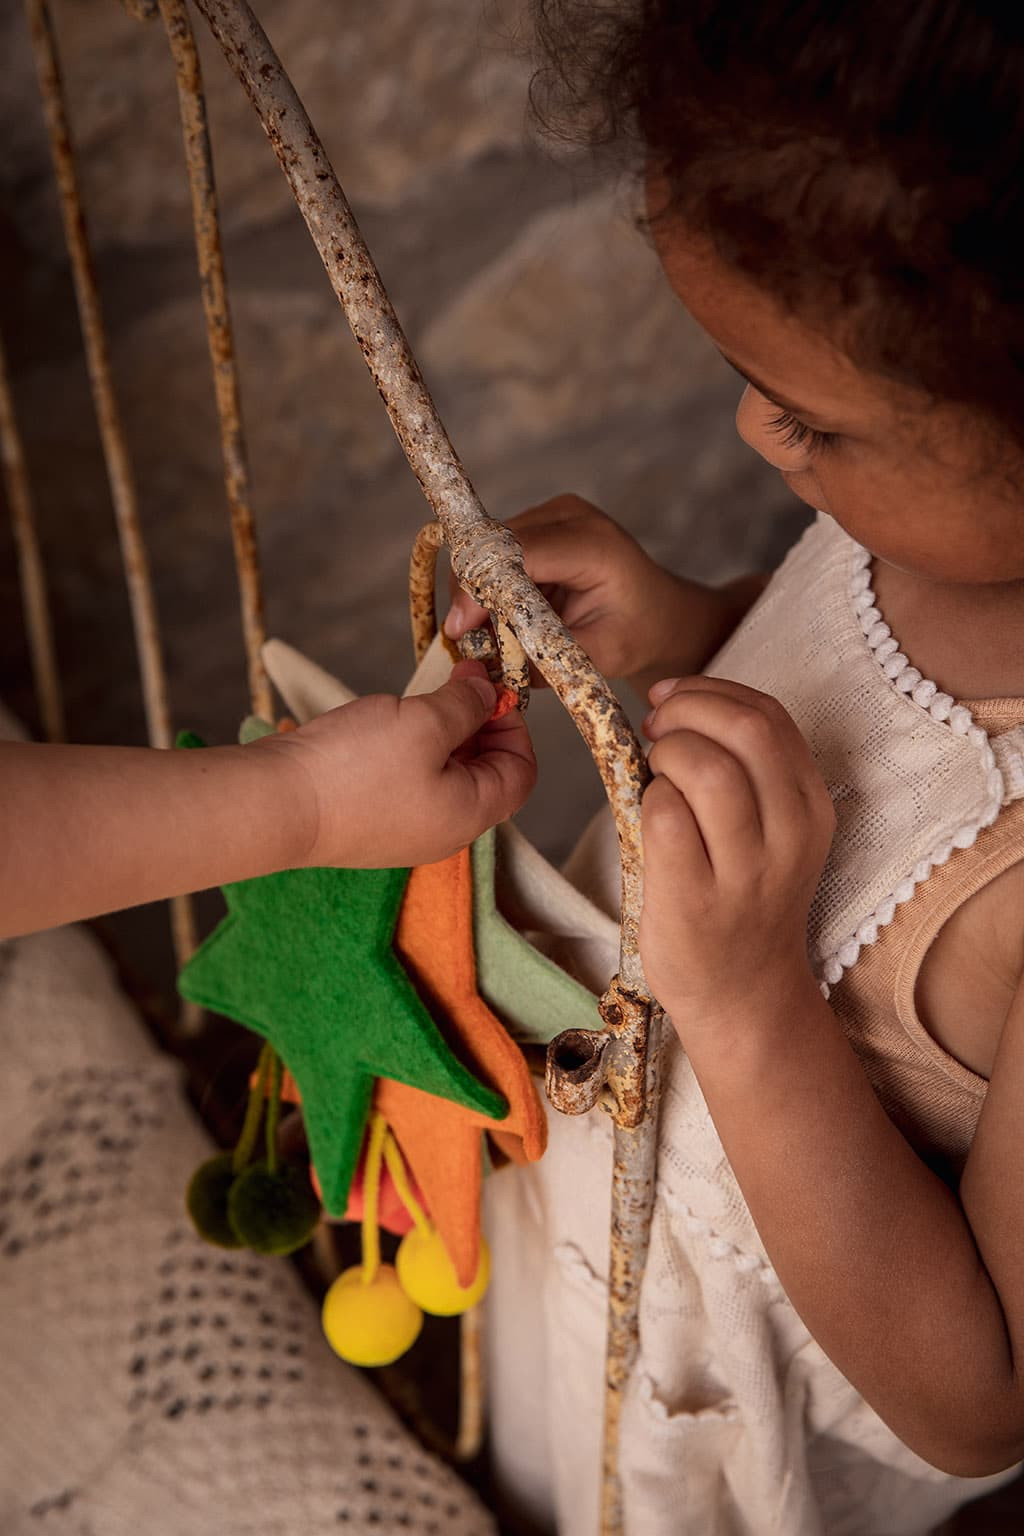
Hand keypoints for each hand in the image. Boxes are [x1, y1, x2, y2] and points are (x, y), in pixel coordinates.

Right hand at [269, 661, 535, 868]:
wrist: (275, 804)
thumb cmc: (353, 768)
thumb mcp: (425, 721)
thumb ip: (466, 706)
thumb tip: (487, 693)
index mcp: (469, 815)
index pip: (521, 774)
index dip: (514, 726)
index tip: (488, 689)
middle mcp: (443, 832)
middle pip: (484, 775)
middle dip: (477, 725)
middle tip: (455, 684)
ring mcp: (405, 831)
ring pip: (444, 776)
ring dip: (441, 734)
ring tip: (418, 703)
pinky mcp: (370, 823)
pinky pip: (409, 783)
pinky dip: (411, 751)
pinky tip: (387, 726)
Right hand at [444, 495, 749, 693]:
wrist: (658, 611)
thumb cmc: (637, 633)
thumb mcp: (601, 656)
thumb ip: (548, 658)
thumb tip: (491, 664)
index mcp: (594, 545)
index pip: (518, 555)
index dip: (481, 590)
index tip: (460, 629)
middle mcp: (571, 516)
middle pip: (495, 545)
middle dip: (473, 593)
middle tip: (467, 639)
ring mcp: (552, 513)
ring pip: (487, 547)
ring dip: (478, 590)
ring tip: (488, 631)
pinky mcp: (538, 521)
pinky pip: (494, 550)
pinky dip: (488, 584)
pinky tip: (501, 613)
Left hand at [638, 676, 834, 1031]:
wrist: (744, 995)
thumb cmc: (743, 899)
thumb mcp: (771, 829)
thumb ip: (744, 768)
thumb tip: (673, 703)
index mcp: (811, 806)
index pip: (769, 714)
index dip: (710, 691)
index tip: (670, 698)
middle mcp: (790, 834)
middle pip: (745, 730)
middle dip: (686, 711)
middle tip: (657, 729)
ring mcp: (746, 871)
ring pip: (706, 768)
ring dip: (666, 754)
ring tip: (655, 776)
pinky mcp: (696, 900)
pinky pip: (665, 816)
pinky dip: (648, 799)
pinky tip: (649, 818)